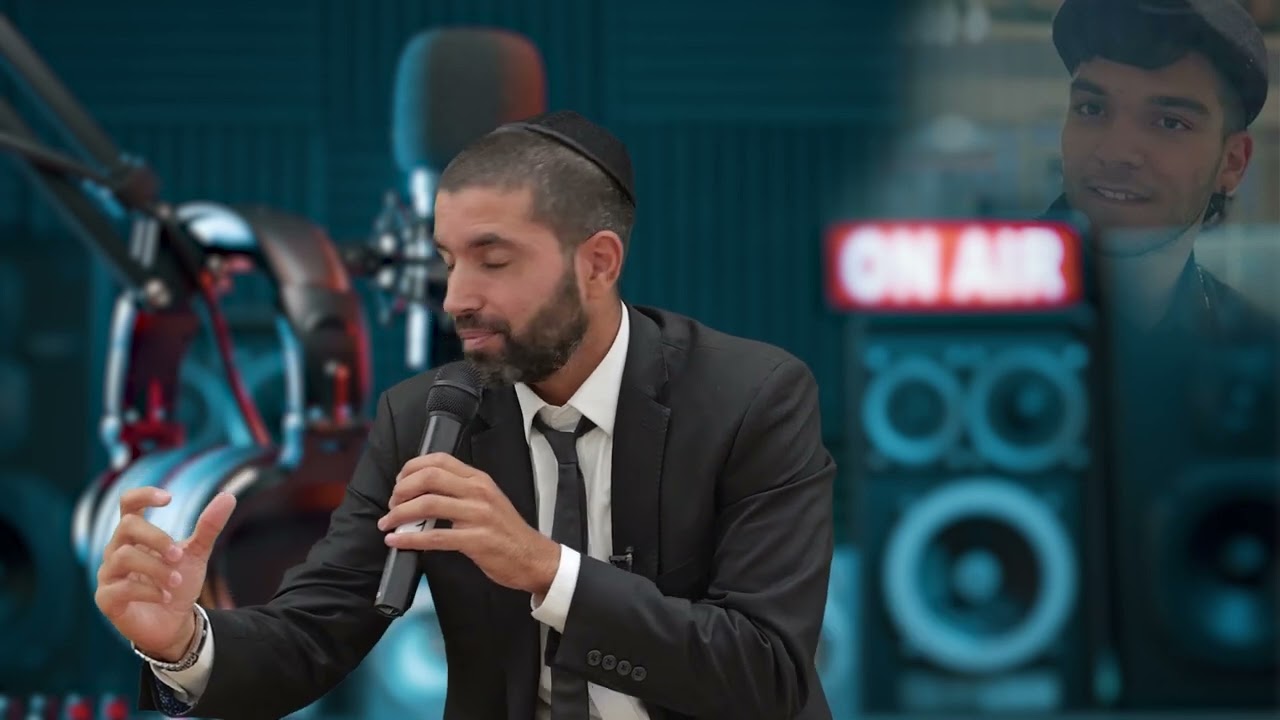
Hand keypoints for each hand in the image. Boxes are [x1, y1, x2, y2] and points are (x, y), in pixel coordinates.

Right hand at [94, 487, 236, 660]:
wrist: (174, 623)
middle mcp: (117, 549)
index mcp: (136, 535)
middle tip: (179, 555)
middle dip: (157, 538)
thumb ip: (208, 526)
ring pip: (124, 556)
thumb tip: (229, 496)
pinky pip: (120, 588)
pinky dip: (149, 591)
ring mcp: (108, 574)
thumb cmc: (179, 583)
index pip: (128, 503)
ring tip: (176, 581)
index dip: (143, 495)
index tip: (169, 498)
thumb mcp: (197, 553)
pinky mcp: (107, 598)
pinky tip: (165, 597)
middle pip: (128, 526)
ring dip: (157, 568)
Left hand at [377, 453, 559, 595]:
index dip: (411, 468)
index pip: (439, 460)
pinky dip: (409, 539)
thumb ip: (460, 492)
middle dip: (401, 490)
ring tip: (388, 523)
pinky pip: (435, 537)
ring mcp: (478, 516)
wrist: (533, 558)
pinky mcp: (476, 541)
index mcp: (479, 479)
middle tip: (392, 504)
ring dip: (400, 514)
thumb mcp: (487, 500)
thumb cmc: (507, 532)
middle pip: (429, 478)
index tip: (399, 482)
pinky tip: (396, 541)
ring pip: (428, 504)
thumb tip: (422, 494)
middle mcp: (478, 492)